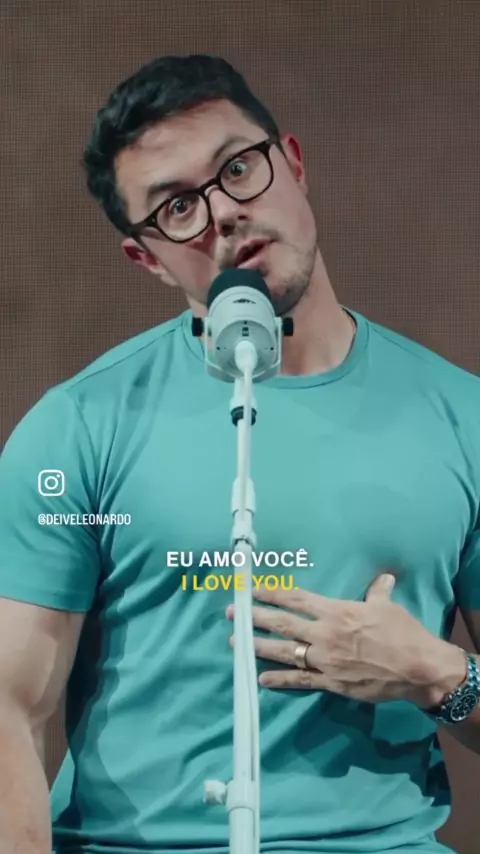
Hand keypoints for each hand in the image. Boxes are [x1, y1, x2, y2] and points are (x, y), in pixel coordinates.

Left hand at [225, 573, 466, 706]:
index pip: (296, 599)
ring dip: (259, 646)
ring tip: (235, 643)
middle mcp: (325, 634)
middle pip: (283, 624)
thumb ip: (377, 592)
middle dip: (255, 618)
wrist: (417, 669)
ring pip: (285, 651)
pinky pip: (299, 681)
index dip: (271, 593)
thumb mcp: (387, 607)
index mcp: (336, 611)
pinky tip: (261, 677)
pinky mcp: (330, 683)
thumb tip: (382, 578)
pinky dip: (279, 679)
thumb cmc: (402, 633)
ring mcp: (325, 660)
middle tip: (232, 614)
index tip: (251, 590)